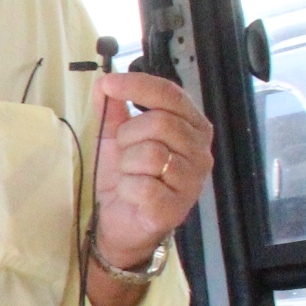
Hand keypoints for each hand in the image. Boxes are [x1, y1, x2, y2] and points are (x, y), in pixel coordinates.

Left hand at [87, 71, 212, 305]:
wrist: (121, 223)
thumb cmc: (126, 177)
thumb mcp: (115, 137)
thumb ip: (113, 109)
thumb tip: (105, 83)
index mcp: (191, 127)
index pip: (171, 94)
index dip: (138, 85)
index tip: (108, 84)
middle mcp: (200, 151)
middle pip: (161, 122)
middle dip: (129, 136)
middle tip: (124, 153)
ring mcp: (192, 181)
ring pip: (152, 154)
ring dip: (127, 164)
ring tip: (130, 175)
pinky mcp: (177, 208)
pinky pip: (144, 186)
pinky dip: (127, 189)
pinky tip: (132, 195)